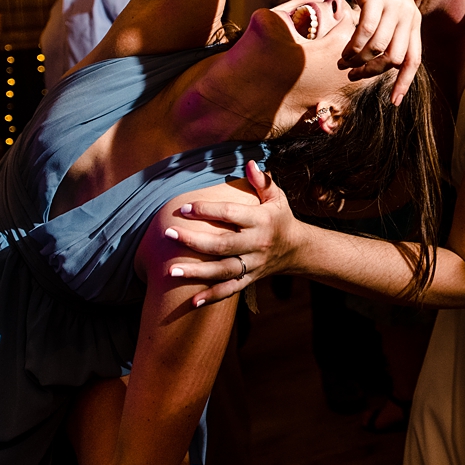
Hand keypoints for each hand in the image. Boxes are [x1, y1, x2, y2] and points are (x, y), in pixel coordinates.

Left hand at [166, 161, 302, 306]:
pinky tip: (192, 302)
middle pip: (222, 245)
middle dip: (194, 241)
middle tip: (168, 234)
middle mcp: (256, 244)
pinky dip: (212, 297)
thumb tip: (248, 162)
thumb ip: (262, 181)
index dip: (207, 211)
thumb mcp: (276, 197)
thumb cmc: (279, 217)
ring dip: (197, 273)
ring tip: (171, 270)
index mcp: (261, 220)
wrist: (296, 249)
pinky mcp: (249, 279)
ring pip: (223, 271)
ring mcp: (253, 265)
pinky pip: (230, 289)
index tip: (184, 208)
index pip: (231, 214)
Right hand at [334, 0, 422, 103]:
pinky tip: (342, 51)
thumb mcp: (381, 4)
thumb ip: (384, 28)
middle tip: (352, 74)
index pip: (414, 60)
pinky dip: (353, 47)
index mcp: (413, 19)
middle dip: (372, 73)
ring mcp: (394, 6)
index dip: (404, 83)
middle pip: (394, 59)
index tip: (393, 102)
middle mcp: (408, 14)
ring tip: (343, 61)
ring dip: (358, 60)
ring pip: (378, 49)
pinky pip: (366, 33)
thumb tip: (374, 57)